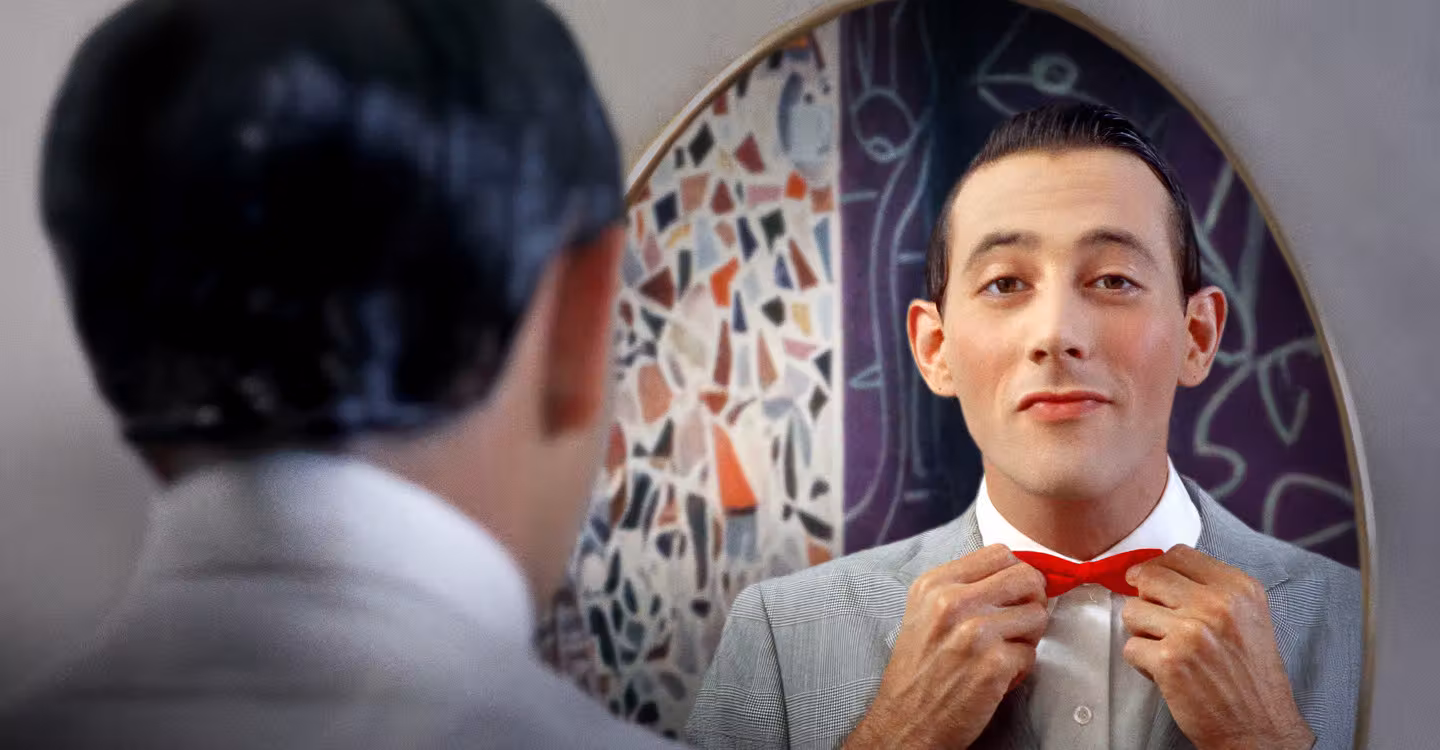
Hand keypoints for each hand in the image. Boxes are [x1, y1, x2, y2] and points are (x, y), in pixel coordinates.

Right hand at [845, 544, 1048, 749]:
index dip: (1015, 573)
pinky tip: (995, 677)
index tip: (1013, 593)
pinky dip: (1019, 669)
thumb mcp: (924, 612)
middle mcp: (952, 601)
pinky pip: (1032, 654)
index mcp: (935, 584)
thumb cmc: (919, 671)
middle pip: (1026, 577)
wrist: (906, 721)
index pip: (1000, 553)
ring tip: (1001, 652)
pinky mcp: (993, 664)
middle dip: (1032, 600)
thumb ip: (962, 587)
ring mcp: (974, 632)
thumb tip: (1014, 573)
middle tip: (1019, 621)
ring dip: (1027, 637)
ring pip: (1038, 615)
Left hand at [1122, 545, 1313, 749]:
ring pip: (1132, 610)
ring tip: (1169, 651)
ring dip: (1143, 633)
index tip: (1152, 584)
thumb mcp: (1247, 617)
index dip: (1158, 569)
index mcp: (1239, 588)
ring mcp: (1192, 631)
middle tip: (1159, 622)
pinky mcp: (1170, 660)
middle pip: (1148, 576)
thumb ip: (1209, 588)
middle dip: (1145, 599)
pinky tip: (1168, 674)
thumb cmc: (1249, 676)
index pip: (1178, 554)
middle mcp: (1217, 604)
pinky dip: (1142, 663)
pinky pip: (1130, 647)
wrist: (1260, 729)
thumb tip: (1156, 568)